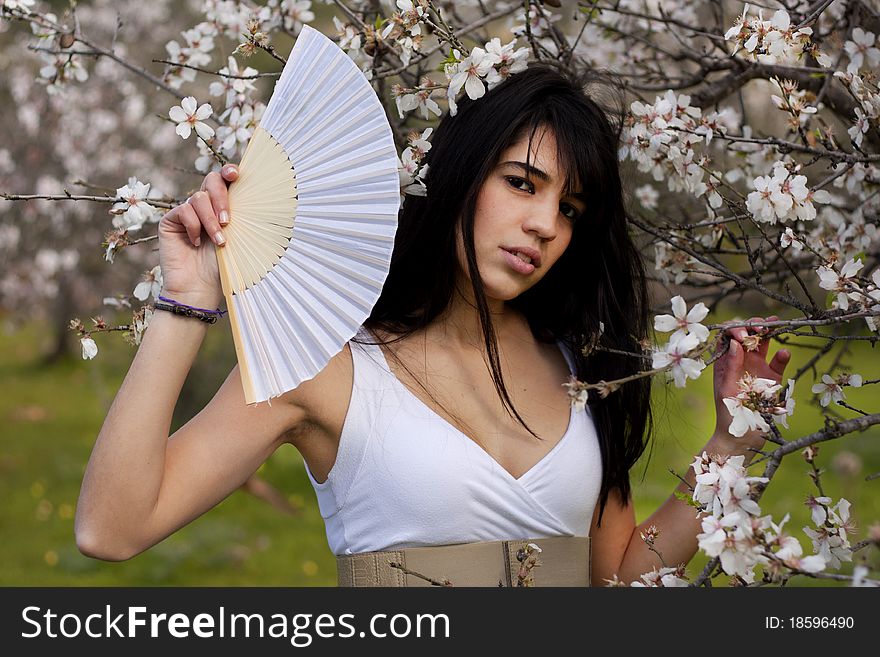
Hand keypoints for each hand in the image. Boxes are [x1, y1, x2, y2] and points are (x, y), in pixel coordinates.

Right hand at [157, 164, 238, 306]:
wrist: (200, 289)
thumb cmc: (225, 268)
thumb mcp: (241, 240)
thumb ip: (245, 218)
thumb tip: (263, 197)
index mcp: (224, 208)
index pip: (226, 181)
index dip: (229, 172)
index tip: (236, 174)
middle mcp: (205, 206)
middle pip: (211, 181)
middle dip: (221, 197)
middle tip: (227, 221)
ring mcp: (187, 213)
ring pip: (198, 197)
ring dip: (210, 219)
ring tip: (219, 241)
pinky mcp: (171, 221)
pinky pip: (183, 211)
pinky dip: (193, 226)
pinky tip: (196, 243)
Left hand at [712, 315, 790, 448]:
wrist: (742, 436)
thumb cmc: (728, 414)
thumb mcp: (726, 389)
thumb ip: (731, 367)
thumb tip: (736, 343)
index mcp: (725, 362)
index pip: (728, 337)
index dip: (734, 330)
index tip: (742, 335)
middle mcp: (740, 361)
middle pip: (746, 335)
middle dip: (752, 327)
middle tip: (759, 328)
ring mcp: (757, 368)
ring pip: (763, 344)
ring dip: (768, 332)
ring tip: (773, 325)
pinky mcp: (772, 379)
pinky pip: (778, 363)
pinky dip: (782, 356)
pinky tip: (784, 353)